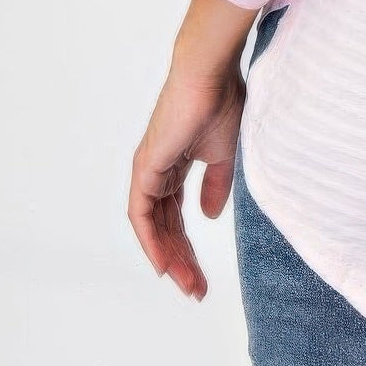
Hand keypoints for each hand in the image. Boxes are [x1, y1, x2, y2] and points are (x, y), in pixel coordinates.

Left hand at [128, 56, 245, 298]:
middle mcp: (156, 172)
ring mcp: (148, 171)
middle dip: (182, 261)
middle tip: (197, 290)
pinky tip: (163, 265)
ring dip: (169, 258)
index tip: (203, 276)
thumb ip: (215, 186)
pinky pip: (142, 216)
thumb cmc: (222, 102)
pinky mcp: (145, 169)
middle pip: (165, 228)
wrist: (210, 74)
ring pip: (153, 227)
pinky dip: (151, 242)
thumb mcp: (224, 154)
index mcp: (175, 166)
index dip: (189, 247)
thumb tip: (208, 217)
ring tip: (187, 284)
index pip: (177, 217)